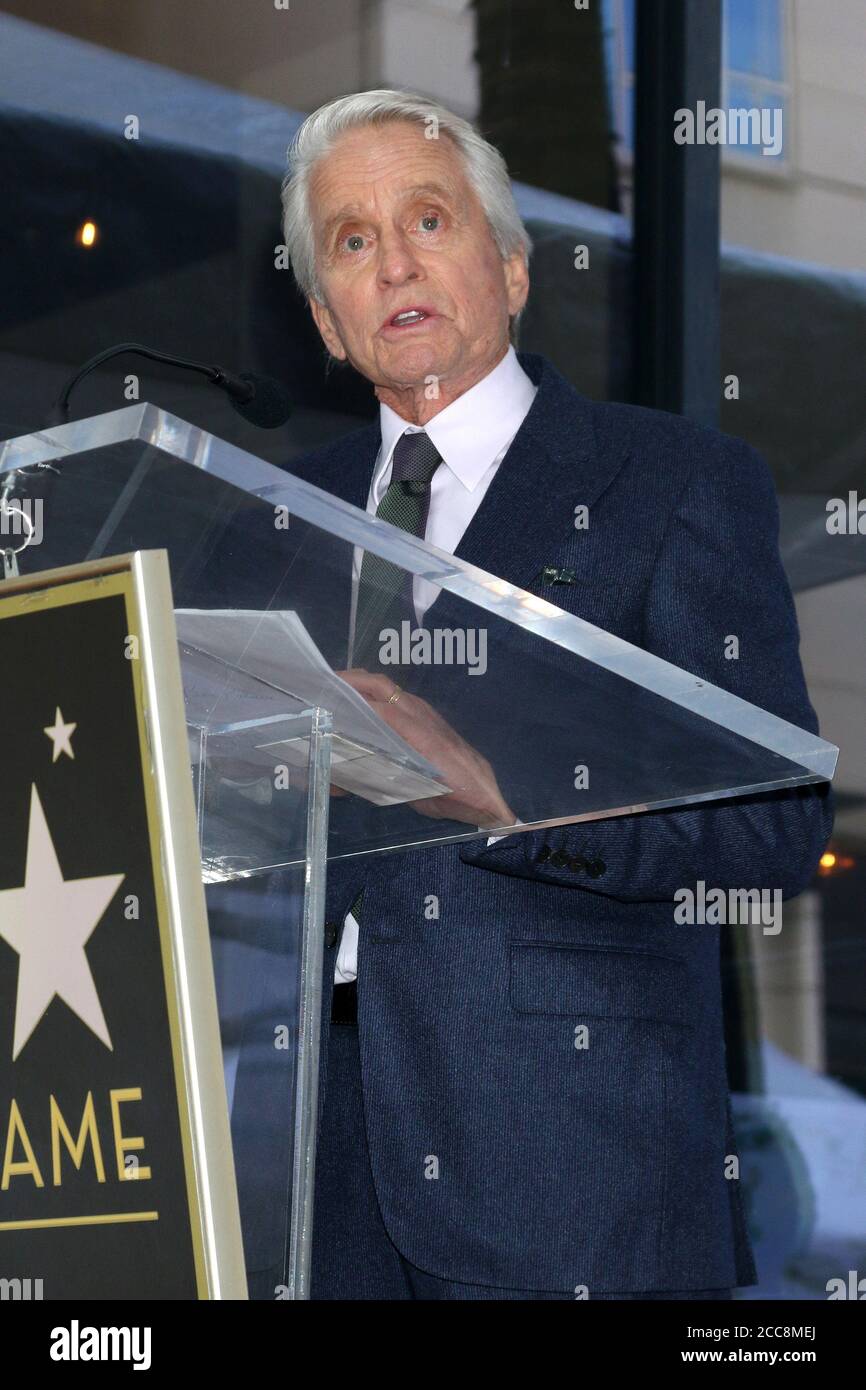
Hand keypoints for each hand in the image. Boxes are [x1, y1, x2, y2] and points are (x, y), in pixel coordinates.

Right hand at [337, 669, 514, 828]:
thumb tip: (340, 786)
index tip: (325, 700)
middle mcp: (420, 715)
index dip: (354, 703)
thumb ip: (380, 783)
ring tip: (333, 689)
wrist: (481, 790)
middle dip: (351, 681)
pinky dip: (373, 693)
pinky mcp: (425, 714)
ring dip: (361, 683)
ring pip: (387, 688)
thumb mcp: (417, 793)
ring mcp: (423, 711)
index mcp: (420, 734)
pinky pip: (396, 696)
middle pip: (381, 686)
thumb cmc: (452, 795)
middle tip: (322, 685)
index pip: (383, 709)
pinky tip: (357, 703)